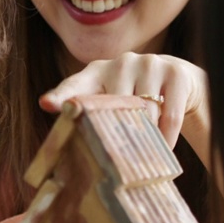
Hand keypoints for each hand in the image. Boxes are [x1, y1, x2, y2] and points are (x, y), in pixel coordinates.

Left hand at [40, 51, 207, 148]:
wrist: (176, 80)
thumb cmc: (135, 99)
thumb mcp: (111, 103)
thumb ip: (92, 118)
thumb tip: (74, 154)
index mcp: (95, 72)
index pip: (74, 86)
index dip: (60, 96)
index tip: (47, 104)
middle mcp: (120, 62)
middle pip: (115, 107)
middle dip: (119, 135)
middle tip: (120, 160)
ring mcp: (150, 63)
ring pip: (146, 114)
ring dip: (148, 140)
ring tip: (147, 156)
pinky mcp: (176, 72)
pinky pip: (170, 116)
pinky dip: (168, 138)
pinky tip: (165, 149)